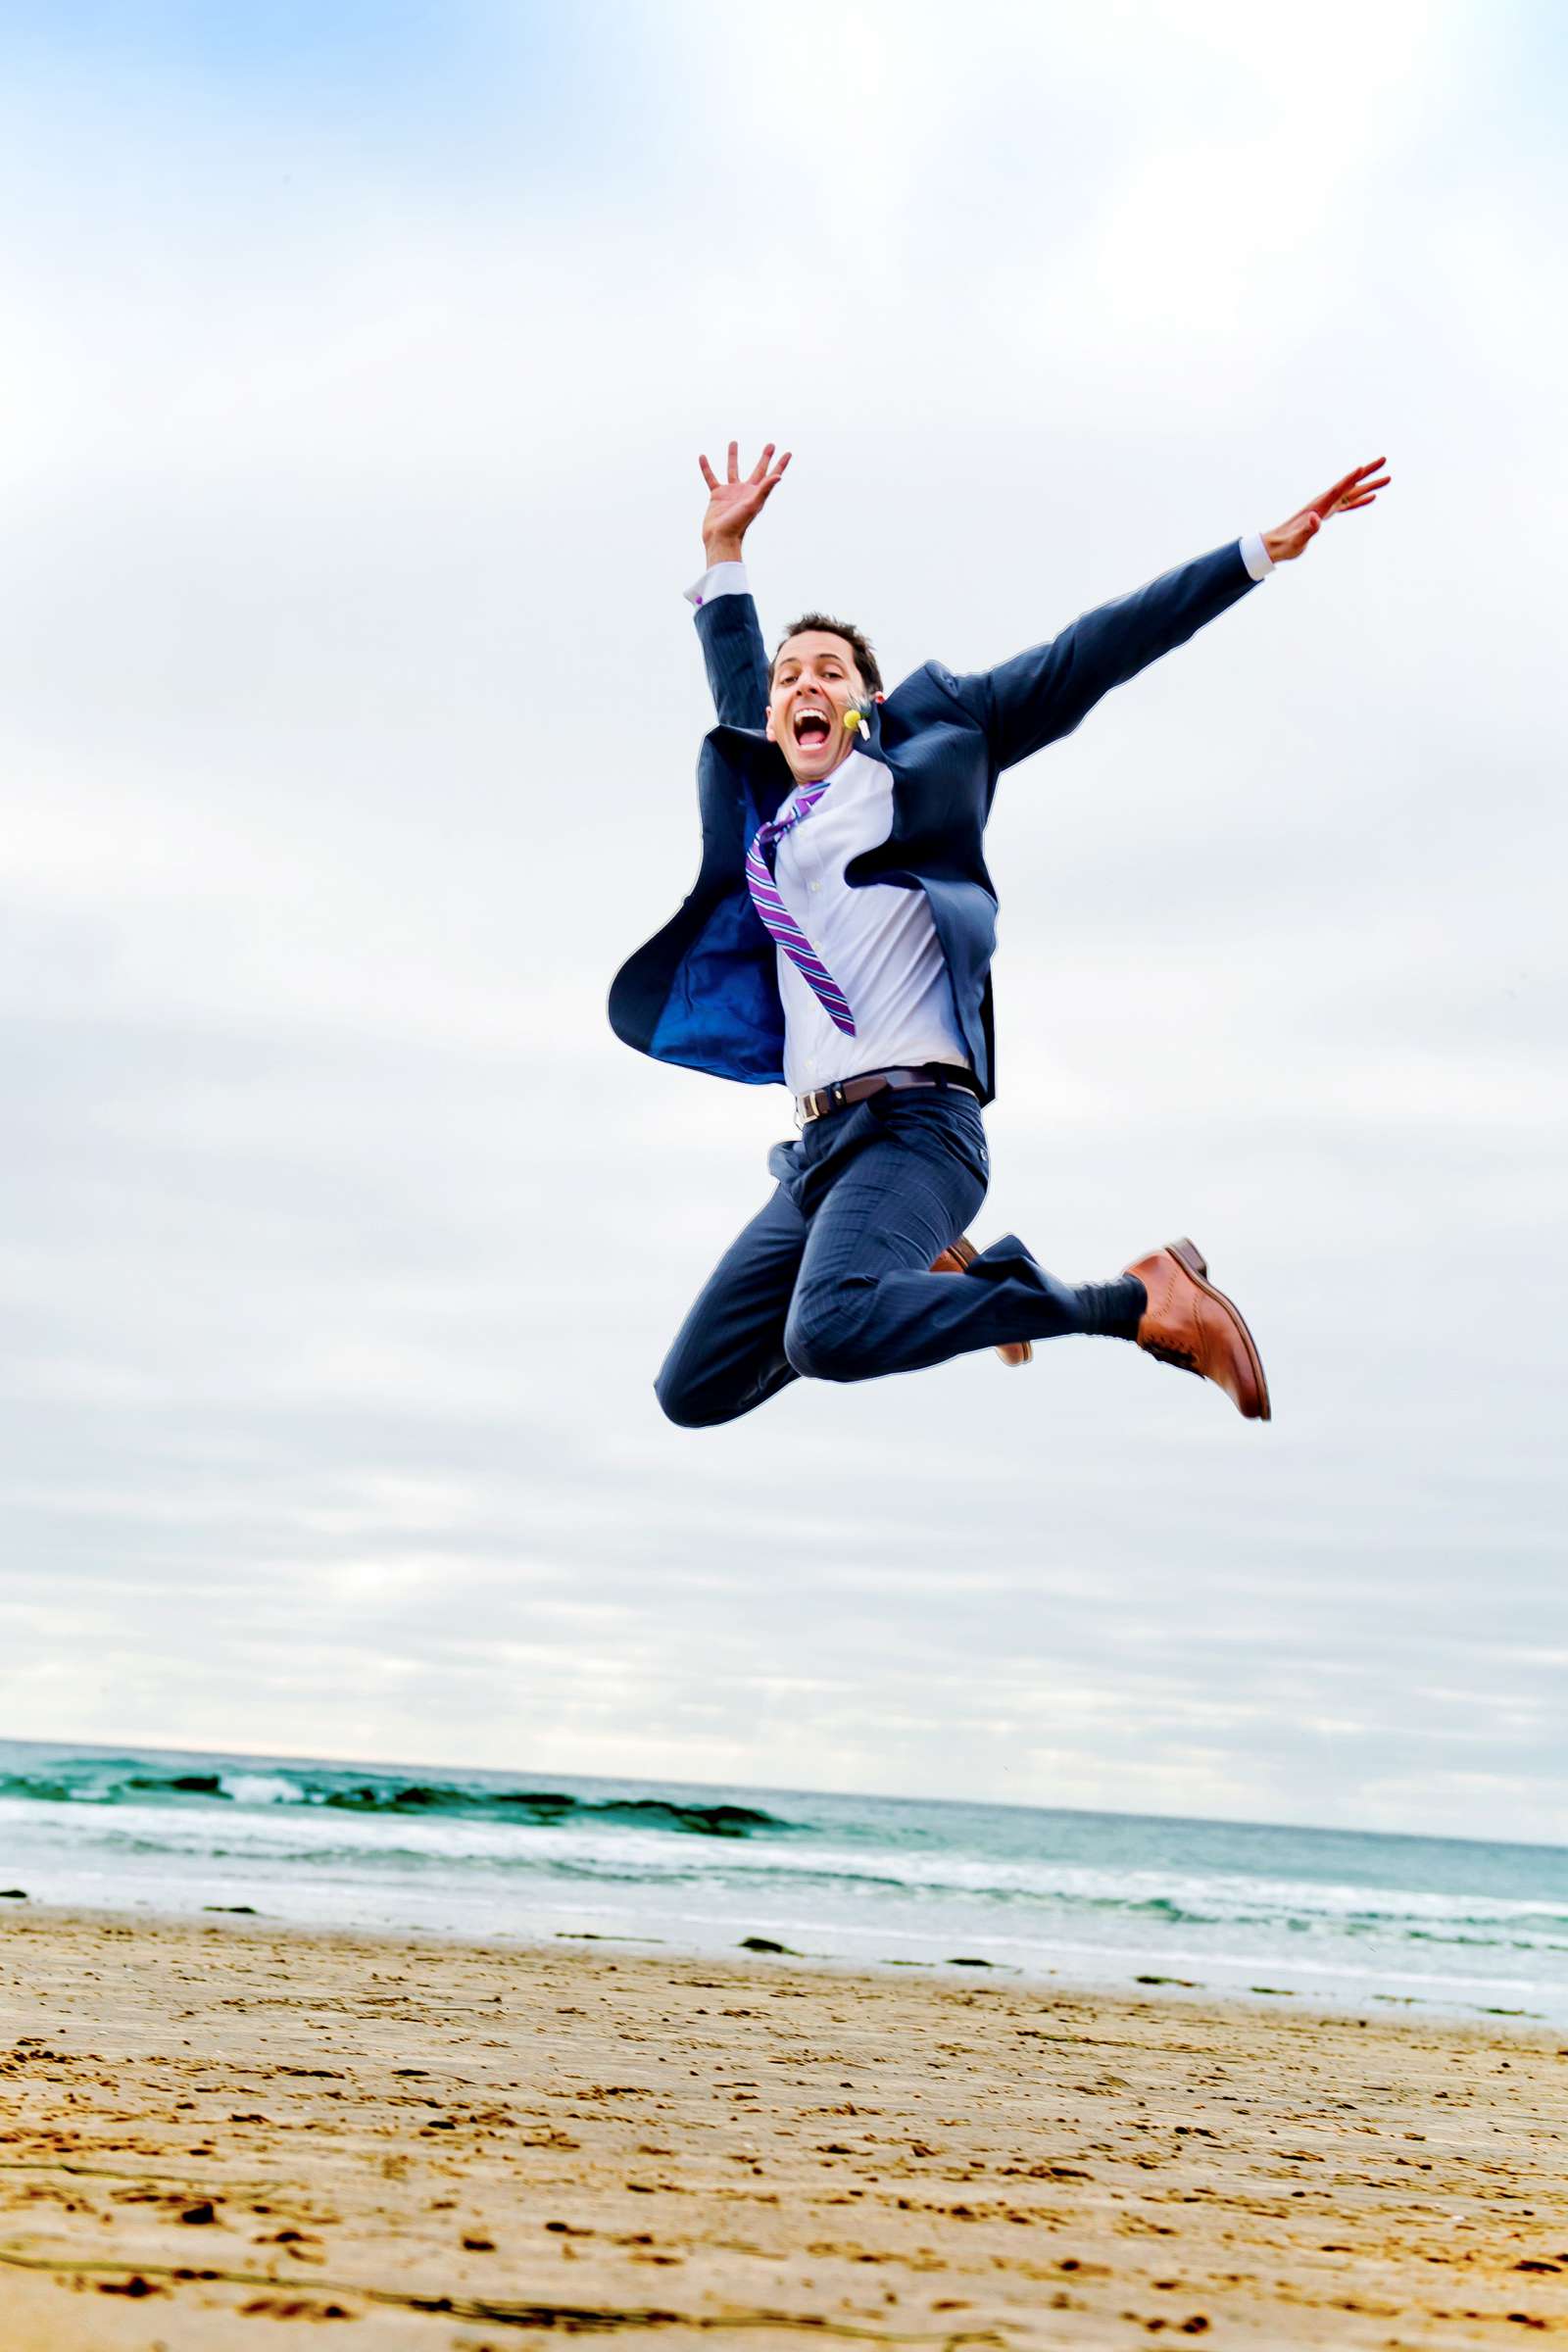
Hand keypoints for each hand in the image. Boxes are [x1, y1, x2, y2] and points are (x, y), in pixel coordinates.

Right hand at [698, 439, 790, 563]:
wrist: (720, 538)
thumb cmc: (738, 524)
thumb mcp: (753, 505)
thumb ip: (765, 489)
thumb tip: (779, 476)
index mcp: (757, 493)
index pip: (772, 475)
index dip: (781, 464)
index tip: (788, 453)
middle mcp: (746, 491)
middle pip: (758, 470)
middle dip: (765, 457)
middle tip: (771, 445)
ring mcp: (731, 492)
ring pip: (733, 470)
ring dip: (733, 456)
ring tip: (733, 442)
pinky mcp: (716, 495)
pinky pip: (711, 477)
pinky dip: (706, 468)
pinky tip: (702, 457)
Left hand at [1263, 456, 1390, 563]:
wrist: (1276, 545)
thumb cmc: (1286, 544)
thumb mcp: (1297, 540)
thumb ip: (1307, 529)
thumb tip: (1316, 518)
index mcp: (1319, 506)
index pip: (1337, 490)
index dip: (1350, 479)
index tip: (1362, 467)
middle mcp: (1324, 503)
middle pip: (1350, 484)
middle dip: (1368, 472)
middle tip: (1384, 460)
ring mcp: (1327, 508)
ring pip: (1353, 493)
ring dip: (1370, 484)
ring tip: (1387, 478)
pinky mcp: (1327, 514)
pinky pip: (1348, 504)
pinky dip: (1361, 500)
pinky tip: (1372, 496)